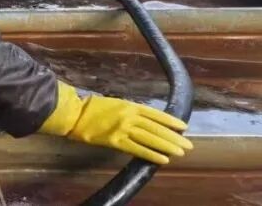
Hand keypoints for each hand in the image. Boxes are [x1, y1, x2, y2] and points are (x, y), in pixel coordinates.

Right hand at [39, 82, 192, 164]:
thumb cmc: (92, 107)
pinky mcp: (116, 142)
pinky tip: (163, 159)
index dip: (171, 120)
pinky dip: (151, 154)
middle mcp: (129, 117)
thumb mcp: (115, 103)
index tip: (183, 127)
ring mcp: (123, 129)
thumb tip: (147, 120)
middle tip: (188, 144)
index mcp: (129, 105)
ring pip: (150, 138)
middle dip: (173, 137)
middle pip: (156, 128)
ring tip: (180, 152)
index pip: (155, 114)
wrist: (74, 114)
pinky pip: (137, 149)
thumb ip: (131, 110)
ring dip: (167, 146)